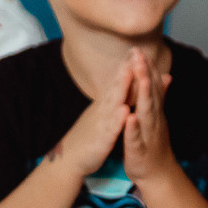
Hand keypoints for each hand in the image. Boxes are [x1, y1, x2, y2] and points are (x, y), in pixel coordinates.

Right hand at [51, 59, 132, 177]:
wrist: (69, 159)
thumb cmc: (88, 137)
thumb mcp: (102, 116)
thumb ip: (112, 101)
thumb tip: (120, 87)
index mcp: (105, 105)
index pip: (117, 83)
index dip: (127, 66)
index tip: (138, 48)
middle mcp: (102, 110)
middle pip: (115, 87)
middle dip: (125, 69)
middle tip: (135, 50)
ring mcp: (100, 124)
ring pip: (112, 103)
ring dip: (120, 87)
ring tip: (130, 71)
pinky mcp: (100, 140)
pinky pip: (109, 129)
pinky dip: (117, 120)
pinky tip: (124, 111)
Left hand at [117, 50, 176, 181]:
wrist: (157, 173)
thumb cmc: (153, 143)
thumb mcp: (155, 117)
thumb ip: (159, 96)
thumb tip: (165, 76)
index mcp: (153, 111)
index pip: (150, 85)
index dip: (146, 67)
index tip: (139, 48)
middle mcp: (153, 119)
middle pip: (149, 93)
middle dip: (144, 73)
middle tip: (139, 53)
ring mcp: (148, 133)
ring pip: (146, 112)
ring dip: (143, 94)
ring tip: (139, 77)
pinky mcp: (139, 149)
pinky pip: (136, 138)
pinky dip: (133, 127)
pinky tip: (130, 117)